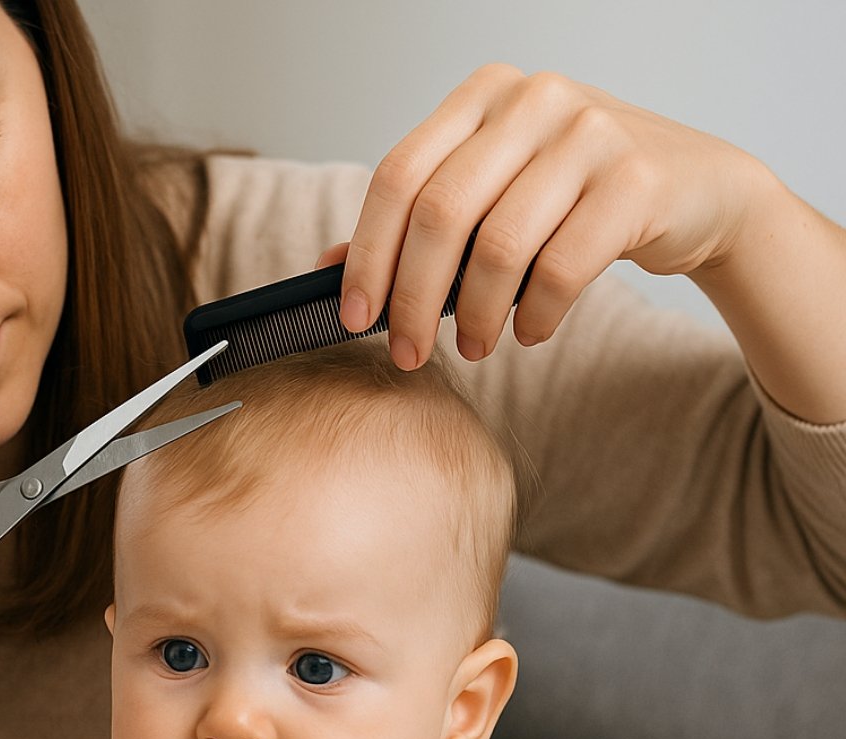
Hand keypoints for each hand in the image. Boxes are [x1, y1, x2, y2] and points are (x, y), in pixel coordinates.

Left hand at [322, 63, 773, 368]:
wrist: (699, 190)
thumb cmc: (575, 198)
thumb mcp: (492, 194)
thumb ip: (417, 222)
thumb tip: (329, 265)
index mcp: (482, 96)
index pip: (397, 177)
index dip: (368, 254)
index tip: (354, 316)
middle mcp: (533, 100)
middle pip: (439, 215)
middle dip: (412, 299)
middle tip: (406, 352)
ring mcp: (589, 132)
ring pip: (498, 247)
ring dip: (475, 316)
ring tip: (474, 346)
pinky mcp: (636, 179)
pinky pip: (560, 269)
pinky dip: (534, 315)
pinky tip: (528, 330)